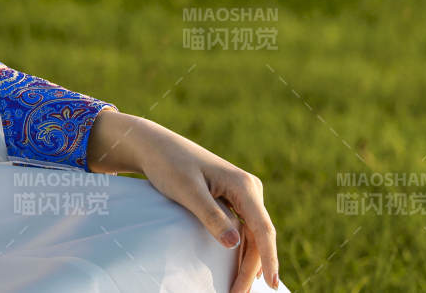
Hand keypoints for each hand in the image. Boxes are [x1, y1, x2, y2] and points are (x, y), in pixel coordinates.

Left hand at [87, 110, 278, 291]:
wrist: (154, 146)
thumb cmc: (169, 164)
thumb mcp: (187, 190)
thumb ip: (211, 216)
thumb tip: (234, 244)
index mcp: (243, 185)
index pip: (262, 228)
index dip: (269, 258)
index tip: (271, 284)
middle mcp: (248, 189)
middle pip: (258, 237)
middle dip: (252, 268)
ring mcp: (242, 195)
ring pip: (252, 236)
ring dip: (247, 263)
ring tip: (238, 289)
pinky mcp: (232, 199)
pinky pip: (243, 230)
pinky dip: (240, 250)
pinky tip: (238, 269)